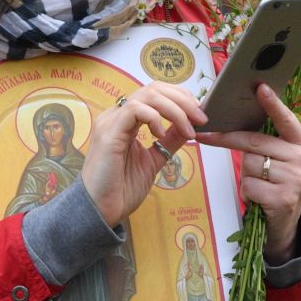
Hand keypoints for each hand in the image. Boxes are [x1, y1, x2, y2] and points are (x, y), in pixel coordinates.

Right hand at [80, 82, 205, 229]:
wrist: (99, 211)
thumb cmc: (121, 189)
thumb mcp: (154, 160)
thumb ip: (169, 142)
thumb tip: (189, 126)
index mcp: (126, 121)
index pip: (155, 94)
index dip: (180, 98)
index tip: (199, 115)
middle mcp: (116, 116)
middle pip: (153, 88)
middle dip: (182, 99)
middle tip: (201, 118)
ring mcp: (110, 122)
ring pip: (146, 95)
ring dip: (174, 109)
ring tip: (188, 128)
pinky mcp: (108, 133)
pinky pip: (134, 110)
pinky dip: (154, 118)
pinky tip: (162, 135)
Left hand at [197, 85, 300, 264]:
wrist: (284, 225)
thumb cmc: (276, 184)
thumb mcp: (280, 160)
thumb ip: (268, 141)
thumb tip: (237, 120)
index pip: (286, 120)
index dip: (272, 104)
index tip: (260, 87)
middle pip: (256, 142)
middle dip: (228, 139)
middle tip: (205, 136)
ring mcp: (297, 179)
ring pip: (250, 165)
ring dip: (246, 176)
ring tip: (260, 186)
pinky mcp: (285, 199)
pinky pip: (249, 186)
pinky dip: (248, 193)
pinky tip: (260, 200)